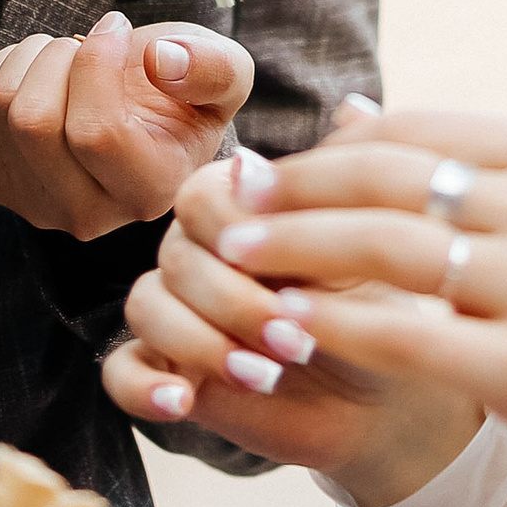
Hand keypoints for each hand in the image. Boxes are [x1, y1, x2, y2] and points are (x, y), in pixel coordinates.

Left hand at [0, 9, 255, 237]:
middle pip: (35, 124)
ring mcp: (36, 203)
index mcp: (150, 193)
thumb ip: (214, 68)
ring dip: (37, 55)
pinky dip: (12, 64)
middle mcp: (90, 215)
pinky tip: (49, 75)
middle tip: (89, 40)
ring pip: (6, 107)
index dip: (98, 62)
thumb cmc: (186, 91)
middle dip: (60, 56)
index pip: (96, 133)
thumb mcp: (226, 72)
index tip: (117, 26)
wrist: (145, 110)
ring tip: (72, 56)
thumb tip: (161, 60)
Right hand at [103, 129, 483, 498]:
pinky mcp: (167, 372)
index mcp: (235, 205)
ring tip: (265, 375)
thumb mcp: (373, 241)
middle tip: (293, 341)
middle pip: (173, 257)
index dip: (237, 238)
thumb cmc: (381, 305)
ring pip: (145, 308)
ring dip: (201, 343)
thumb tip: (353, 106)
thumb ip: (355, 180)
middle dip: (232, 302)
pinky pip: (120, 374)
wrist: (386, 393)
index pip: (200, 201)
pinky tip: (184, 401)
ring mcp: (176, 311)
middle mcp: (196, 250)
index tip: (294, 276)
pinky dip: (144, 387)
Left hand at [197, 108, 506, 506]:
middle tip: (226, 203)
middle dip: (295, 189)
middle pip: (388, 179)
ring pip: (387, 248)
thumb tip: (345, 112)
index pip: (411, 130)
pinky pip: (409, 335)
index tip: (264, 170)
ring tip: (238, 260)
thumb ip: (455, 172)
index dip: (325, 149)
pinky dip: (339, 326)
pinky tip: (289, 328)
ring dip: (299, 250)